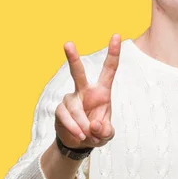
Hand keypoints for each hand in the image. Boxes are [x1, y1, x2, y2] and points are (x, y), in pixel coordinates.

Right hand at [54, 34, 120, 149]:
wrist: (78, 143)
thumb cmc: (96, 132)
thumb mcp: (107, 135)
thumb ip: (105, 131)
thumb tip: (94, 125)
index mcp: (101, 91)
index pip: (109, 69)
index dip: (113, 53)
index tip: (116, 35)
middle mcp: (84, 91)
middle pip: (77, 73)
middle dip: (72, 58)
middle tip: (67, 43)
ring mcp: (70, 99)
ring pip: (75, 108)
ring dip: (82, 124)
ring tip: (87, 135)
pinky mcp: (60, 110)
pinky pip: (66, 117)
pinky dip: (74, 128)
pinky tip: (79, 135)